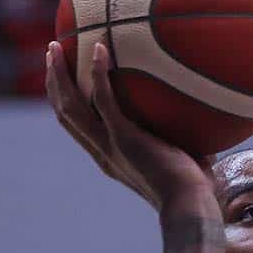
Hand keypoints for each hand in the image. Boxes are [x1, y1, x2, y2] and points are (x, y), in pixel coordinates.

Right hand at [44, 40, 217, 218]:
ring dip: (60, 74)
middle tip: (53, 52)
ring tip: (56, 46)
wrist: (191, 206)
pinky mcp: (124, 138)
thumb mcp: (180, 157)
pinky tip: (100, 48)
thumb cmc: (195, 188)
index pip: (76, 127)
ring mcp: (110, 145)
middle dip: (54, 81)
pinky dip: (97, 73)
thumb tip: (198, 109)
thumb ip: (177, 134)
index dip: (65, 100)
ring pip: (71, 106)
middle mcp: (102, 152)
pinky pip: (104, 99)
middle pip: (64, 112)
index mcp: (109, 157)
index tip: (63, 77)